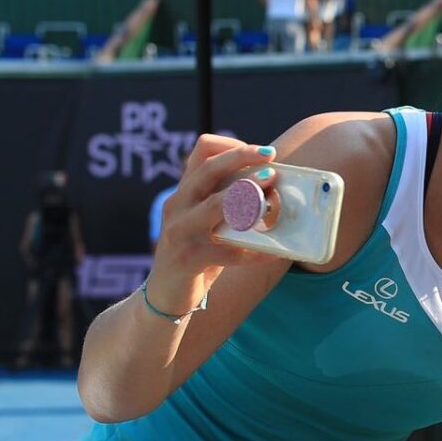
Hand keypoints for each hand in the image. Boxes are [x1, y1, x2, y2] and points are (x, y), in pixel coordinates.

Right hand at [147, 137, 284, 309]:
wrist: (165, 294)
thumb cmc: (197, 253)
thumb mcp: (206, 222)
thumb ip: (228, 205)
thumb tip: (276, 193)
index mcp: (184, 192)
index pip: (200, 153)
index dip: (230, 146)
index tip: (260, 152)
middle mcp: (177, 205)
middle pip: (207, 170)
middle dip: (240, 159)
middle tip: (271, 159)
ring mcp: (179, 231)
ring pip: (214, 205)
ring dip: (246, 196)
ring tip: (270, 193)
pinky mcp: (188, 258)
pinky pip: (227, 251)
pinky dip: (254, 252)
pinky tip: (274, 253)